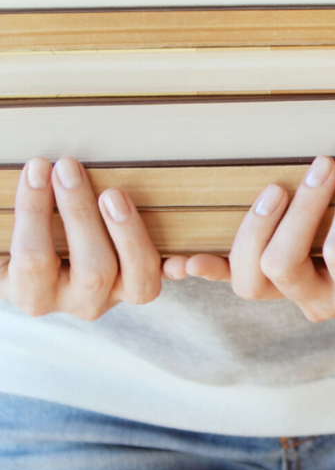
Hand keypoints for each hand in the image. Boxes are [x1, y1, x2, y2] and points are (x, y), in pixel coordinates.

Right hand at [0, 157, 162, 319]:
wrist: (51, 271)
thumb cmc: (27, 242)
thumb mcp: (10, 237)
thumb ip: (17, 218)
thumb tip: (29, 178)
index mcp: (34, 294)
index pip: (34, 259)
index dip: (36, 212)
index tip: (38, 167)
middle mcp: (77, 302)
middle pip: (92, 269)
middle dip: (80, 213)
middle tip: (69, 167)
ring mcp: (115, 295)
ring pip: (136, 278)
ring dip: (128, 232)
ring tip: (112, 192)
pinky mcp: (141, 283)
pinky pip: (163, 278)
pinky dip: (175, 264)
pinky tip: (182, 255)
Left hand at [167, 153, 334, 322]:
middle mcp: (325, 302)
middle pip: (287, 267)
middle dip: (301, 211)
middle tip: (322, 163)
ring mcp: (296, 291)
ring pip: (252, 279)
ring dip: (256, 228)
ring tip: (278, 186)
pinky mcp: (278, 277)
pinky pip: (234, 279)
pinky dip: (206, 271)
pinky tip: (181, 261)